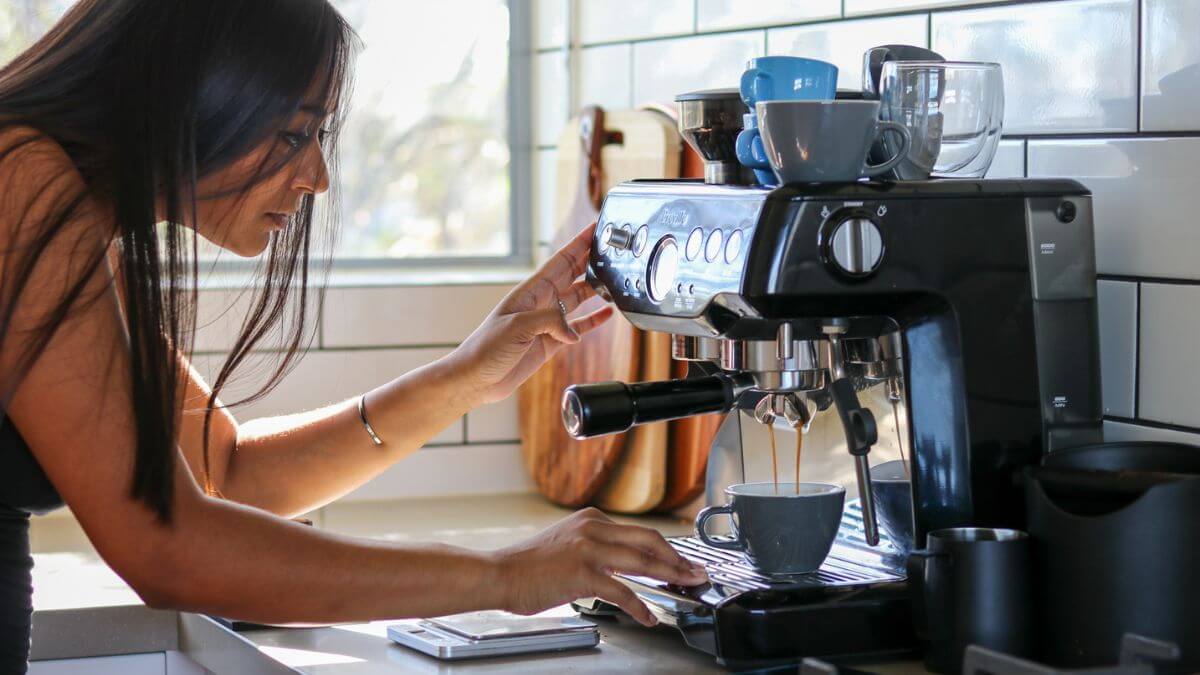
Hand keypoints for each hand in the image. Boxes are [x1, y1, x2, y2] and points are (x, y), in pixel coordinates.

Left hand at [446, 223, 613, 405]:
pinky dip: (593, 321)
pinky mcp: (551, 342)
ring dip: (596, 289)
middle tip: (612, 249)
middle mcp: (541, 302)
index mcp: (531, 291)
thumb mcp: (516, 327)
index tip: (595, 230)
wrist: (476, 378)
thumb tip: (573, 331)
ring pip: (578, 298)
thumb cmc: (486, 348)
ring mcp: (547, 322)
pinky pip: (577, 326)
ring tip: (615, 280)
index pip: (561, 261)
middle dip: (592, 260)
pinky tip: (606, 314)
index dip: (579, 244)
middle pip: (573, 274)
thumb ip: (549, 322)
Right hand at [493, 508, 707, 626]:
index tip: (681, 560)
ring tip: (685, 587)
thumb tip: (624, 565)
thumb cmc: (528, 566)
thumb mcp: (567, 543)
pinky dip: (640, 606)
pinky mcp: (583, 574)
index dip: (666, 548)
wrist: (500, 574)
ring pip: (642, 561)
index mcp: (591, 520)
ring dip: (670, 575)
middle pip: (649, 541)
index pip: (639, 532)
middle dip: (678, 558)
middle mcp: (593, 528)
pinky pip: (622, 591)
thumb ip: (596, 547)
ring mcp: (588, 550)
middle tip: (696, 571)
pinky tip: (648, 617)